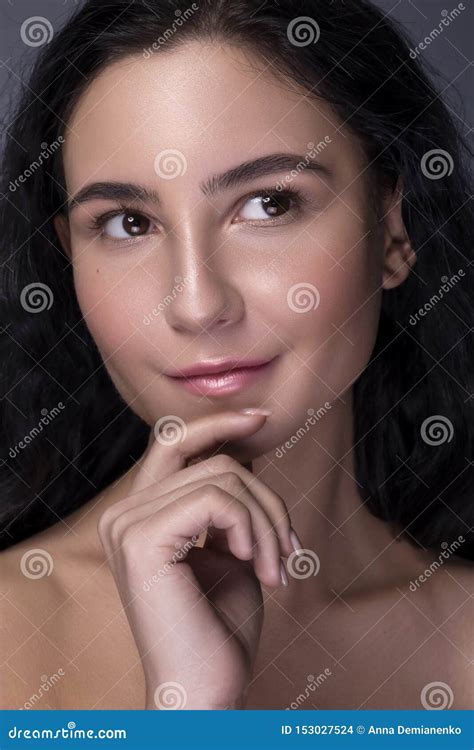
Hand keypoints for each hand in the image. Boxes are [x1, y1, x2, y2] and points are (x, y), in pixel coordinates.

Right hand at [97, 410, 295, 709]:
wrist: (205, 688)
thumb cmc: (220, 626)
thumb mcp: (230, 548)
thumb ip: (227, 501)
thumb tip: (244, 453)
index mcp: (137, 514)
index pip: (173, 441)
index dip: (217, 423)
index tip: (262, 418)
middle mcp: (122, 513)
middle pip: (214, 461)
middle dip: (267, 500)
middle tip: (290, 549)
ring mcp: (127, 524)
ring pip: (225, 477)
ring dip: (269, 522)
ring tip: (278, 568)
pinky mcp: (142, 539)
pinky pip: (219, 499)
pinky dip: (254, 529)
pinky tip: (256, 565)